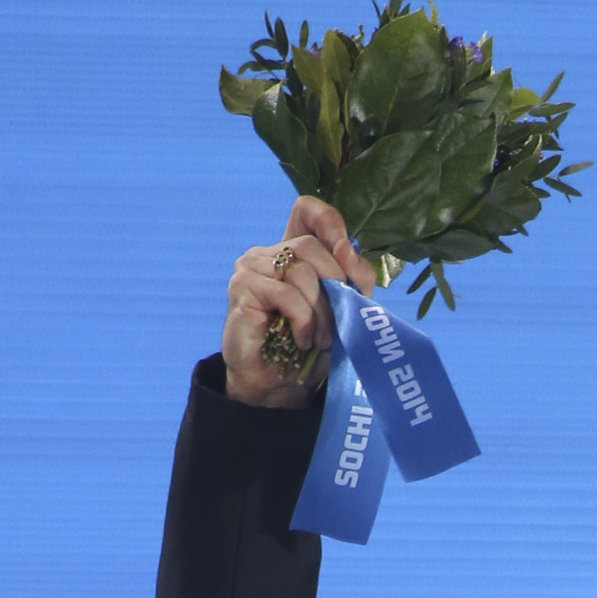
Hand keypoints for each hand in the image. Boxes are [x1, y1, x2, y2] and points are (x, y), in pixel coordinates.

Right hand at [222, 198, 375, 411]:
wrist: (278, 387)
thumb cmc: (310, 349)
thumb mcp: (343, 310)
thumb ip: (354, 278)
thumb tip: (349, 253)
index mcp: (293, 251)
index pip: (308, 210)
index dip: (330, 223)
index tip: (346, 254)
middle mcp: (269, 252)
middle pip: (311, 246)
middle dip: (334, 287)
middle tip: (335, 324)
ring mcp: (252, 266)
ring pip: (302, 271)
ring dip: (321, 312)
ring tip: (319, 339)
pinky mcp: (243, 287)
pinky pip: (287, 294)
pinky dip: (304, 321)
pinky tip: (302, 340)